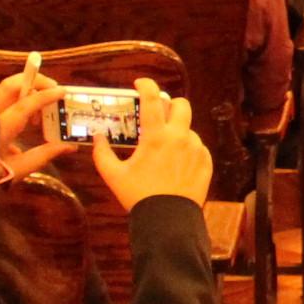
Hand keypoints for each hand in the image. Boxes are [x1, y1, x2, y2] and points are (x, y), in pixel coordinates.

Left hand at [0, 72, 67, 181]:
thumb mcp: (18, 171)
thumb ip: (44, 155)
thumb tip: (69, 146)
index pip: (25, 104)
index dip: (46, 95)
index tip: (62, 92)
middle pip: (11, 84)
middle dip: (34, 80)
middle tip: (53, 87)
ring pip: (5, 90)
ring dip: (27, 92)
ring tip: (41, 113)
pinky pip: (1, 101)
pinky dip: (17, 102)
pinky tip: (27, 122)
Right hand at [91, 78, 212, 210]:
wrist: (168, 221)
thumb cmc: (138, 196)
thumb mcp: (113, 175)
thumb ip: (102, 152)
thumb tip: (98, 137)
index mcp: (156, 136)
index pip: (152, 99)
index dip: (146, 85)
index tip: (141, 83)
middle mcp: (179, 137)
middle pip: (181, 105)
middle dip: (171, 104)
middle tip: (160, 112)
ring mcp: (196, 149)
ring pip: (188, 129)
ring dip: (177, 133)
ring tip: (164, 151)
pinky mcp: (206, 162)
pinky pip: (197, 148)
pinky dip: (187, 151)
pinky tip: (176, 165)